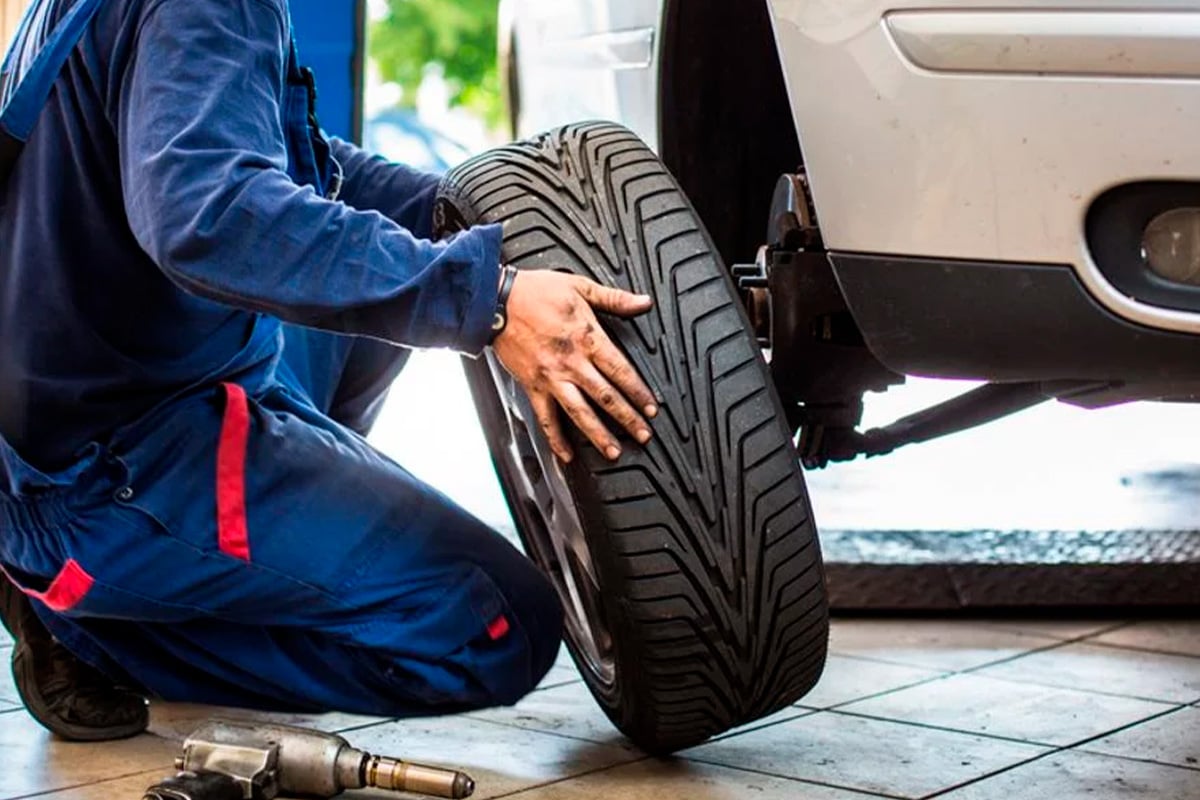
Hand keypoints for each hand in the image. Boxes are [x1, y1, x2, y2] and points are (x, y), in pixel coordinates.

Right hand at [491, 269, 657, 462]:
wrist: (495, 301)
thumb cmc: (534, 292)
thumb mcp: (580, 286)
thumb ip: (615, 298)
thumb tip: (644, 302)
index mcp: (587, 338)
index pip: (621, 371)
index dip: (639, 392)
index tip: (651, 408)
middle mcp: (571, 363)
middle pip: (606, 397)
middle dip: (628, 419)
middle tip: (643, 435)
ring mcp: (551, 377)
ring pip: (579, 413)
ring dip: (598, 435)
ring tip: (613, 451)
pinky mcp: (532, 386)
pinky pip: (546, 417)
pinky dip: (555, 438)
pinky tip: (565, 454)